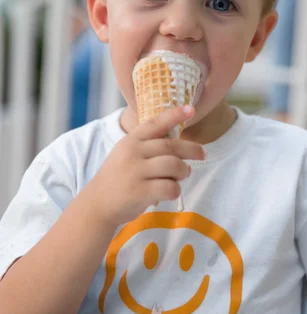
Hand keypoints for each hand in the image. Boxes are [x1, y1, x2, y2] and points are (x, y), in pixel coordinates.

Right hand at [90, 105, 204, 228]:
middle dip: (191, 149)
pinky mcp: (139, 192)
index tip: (190, 109)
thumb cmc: (119, 177)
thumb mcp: (127, 154)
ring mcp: (135, 172)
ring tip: (182, 175)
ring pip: (174, 165)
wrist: (97, 204)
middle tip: (202, 154)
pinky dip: (176, 190)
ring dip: (184, 171)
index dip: (174, 115)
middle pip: (171, 146)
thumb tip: (182, 148)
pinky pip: (169, 187)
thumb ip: (148, 146)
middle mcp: (133, 152)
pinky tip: (172, 192)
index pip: (155, 123)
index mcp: (131, 140)